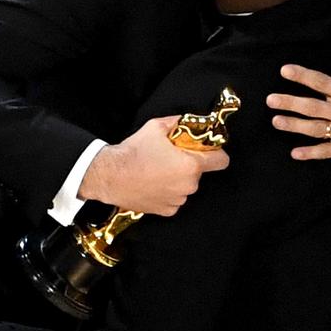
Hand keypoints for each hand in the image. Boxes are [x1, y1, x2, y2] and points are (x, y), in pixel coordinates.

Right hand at [78, 115, 229, 215]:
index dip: (216, 153)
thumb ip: (177, 122)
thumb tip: (187, 120)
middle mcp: (188, 185)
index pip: (221, 161)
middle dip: (190, 164)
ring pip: (186, 186)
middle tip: (172, 157)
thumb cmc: (133, 153)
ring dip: (178, 179)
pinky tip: (153, 182)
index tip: (208, 150)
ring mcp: (178, 199)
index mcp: (191, 165)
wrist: (109, 175)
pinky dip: (168, 192)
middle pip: (199, 172)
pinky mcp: (166, 209)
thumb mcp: (156, 127)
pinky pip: (174, 198)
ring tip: (158, 170)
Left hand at [266, 32, 330, 162]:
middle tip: (270, 100)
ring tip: (276, 121)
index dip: (301, 75)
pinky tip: (295, 153)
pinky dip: (311, 153)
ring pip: (315, 129)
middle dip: (289, 103)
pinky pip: (327, 151)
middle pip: (312, 107)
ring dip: (294, 125)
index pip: (320, 82)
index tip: (284, 70)